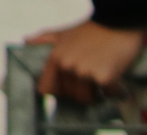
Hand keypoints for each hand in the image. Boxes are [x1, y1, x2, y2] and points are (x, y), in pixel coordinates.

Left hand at [30, 21, 145, 103]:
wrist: (119, 23)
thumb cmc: (93, 30)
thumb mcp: (63, 33)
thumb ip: (44, 39)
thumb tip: (27, 41)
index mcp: (56, 58)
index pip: (47, 89)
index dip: (59, 92)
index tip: (71, 89)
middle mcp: (68, 66)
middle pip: (72, 96)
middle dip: (84, 92)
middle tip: (93, 82)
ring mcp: (86, 73)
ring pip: (89, 99)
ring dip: (99, 93)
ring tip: (105, 80)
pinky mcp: (105, 78)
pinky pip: (109, 94)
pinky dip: (116, 89)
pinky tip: (118, 78)